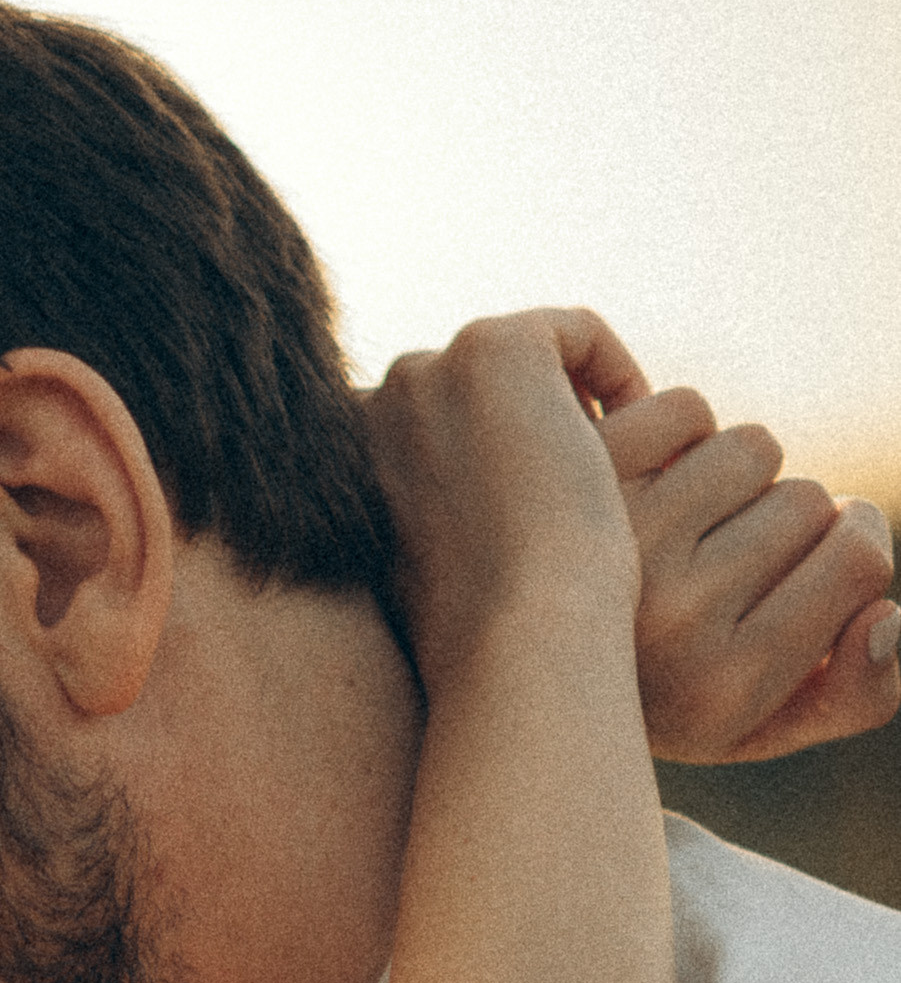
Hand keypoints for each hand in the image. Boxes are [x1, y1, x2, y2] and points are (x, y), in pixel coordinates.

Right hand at [366, 310, 644, 694]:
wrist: (517, 640)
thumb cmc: (485, 648)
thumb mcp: (430, 597)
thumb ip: (428, 542)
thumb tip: (464, 529)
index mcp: (338, 473)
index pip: (427, 434)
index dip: (492, 464)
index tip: (540, 509)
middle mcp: (370, 411)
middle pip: (469, 389)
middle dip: (527, 424)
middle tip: (590, 481)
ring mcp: (426, 373)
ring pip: (524, 365)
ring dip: (572, 404)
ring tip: (617, 465)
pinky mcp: (495, 349)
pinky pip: (573, 334)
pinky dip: (613, 374)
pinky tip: (644, 437)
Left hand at [604, 385, 898, 762]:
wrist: (504, 665)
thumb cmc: (652, 695)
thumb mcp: (756, 728)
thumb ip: (855, 693)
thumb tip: (889, 617)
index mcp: (727, 686)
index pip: (863, 556)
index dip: (847, 551)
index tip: (806, 575)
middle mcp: (677, 620)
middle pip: (813, 499)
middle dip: (780, 522)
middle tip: (714, 569)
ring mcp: (621, 544)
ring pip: (752, 446)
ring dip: (729, 476)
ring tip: (673, 532)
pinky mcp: (575, 482)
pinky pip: (685, 408)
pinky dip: (673, 435)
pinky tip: (633, 491)